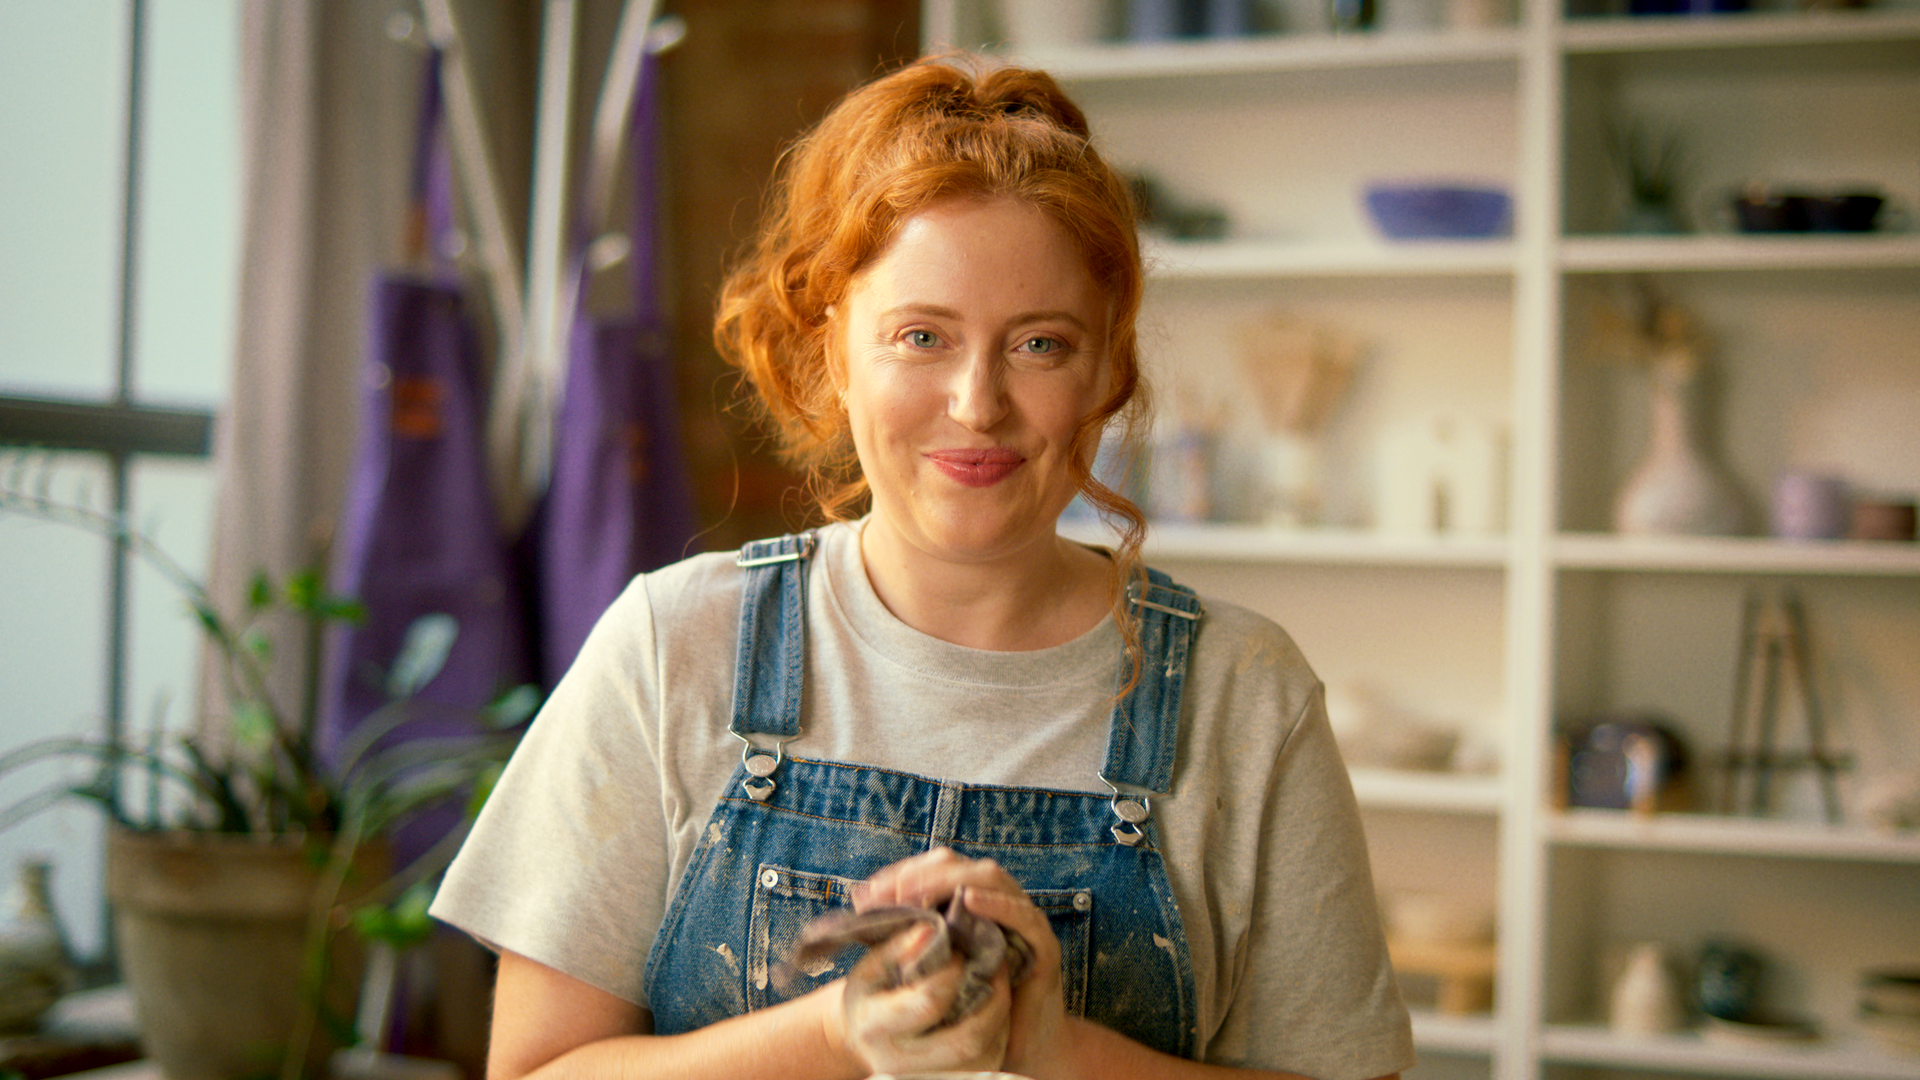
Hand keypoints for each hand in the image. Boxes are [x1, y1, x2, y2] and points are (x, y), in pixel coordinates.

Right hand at [841, 916, 1010, 1074]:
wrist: (865, 1038)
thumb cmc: (871, 995)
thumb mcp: (871, 966)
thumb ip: (899, 947)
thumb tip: (932, 930)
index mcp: (876, 1027)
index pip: (930, 1002)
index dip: (953, 972)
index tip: (960, 952)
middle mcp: (901, 1061)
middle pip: (967, 1038)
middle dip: (994, 998)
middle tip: (1000, 965)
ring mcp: (927, 1077)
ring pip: (984, 1053)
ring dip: (1001, 1015)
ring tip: (1000, 983)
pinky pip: (989, 1060)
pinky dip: (998, 1031)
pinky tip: (993, 1006)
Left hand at [856, 848, 1077, 1077]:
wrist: (1018, 1045)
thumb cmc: (970, 1006)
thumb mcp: (931, 967)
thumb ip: (907, 938)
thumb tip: (863, 909)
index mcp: (966, 901)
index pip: (931, 868)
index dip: (897, 875)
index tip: (864, 897)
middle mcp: (994, 902)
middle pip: (956, 864)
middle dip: (916, 874)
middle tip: (884, 896)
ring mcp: (1021, 918)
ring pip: (989, 877)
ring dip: (949, 880)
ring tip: (914, 894)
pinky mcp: (1042, 944)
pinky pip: (1023, 915)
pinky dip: (998, 903)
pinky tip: (970, 900)